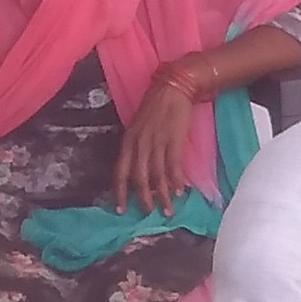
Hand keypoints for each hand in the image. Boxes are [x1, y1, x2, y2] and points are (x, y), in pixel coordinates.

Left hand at [115, 68, 200, 212]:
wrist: (173, 87)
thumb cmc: (156, 106)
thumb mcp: (139, 126)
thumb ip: (138, 145)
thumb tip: (140, 168)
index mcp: (129, 140)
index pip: (120, 171)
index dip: (119, 192)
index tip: (120, 210)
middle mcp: (140, 144)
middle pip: (139, 178)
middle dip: (143, 199)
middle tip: (148, 214)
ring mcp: (156, 142)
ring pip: (157, 176)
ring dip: (163, 196)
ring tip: (167, 210)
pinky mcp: (173, 140)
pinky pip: (173, 166)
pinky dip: (177, 181)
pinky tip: (181, 191)